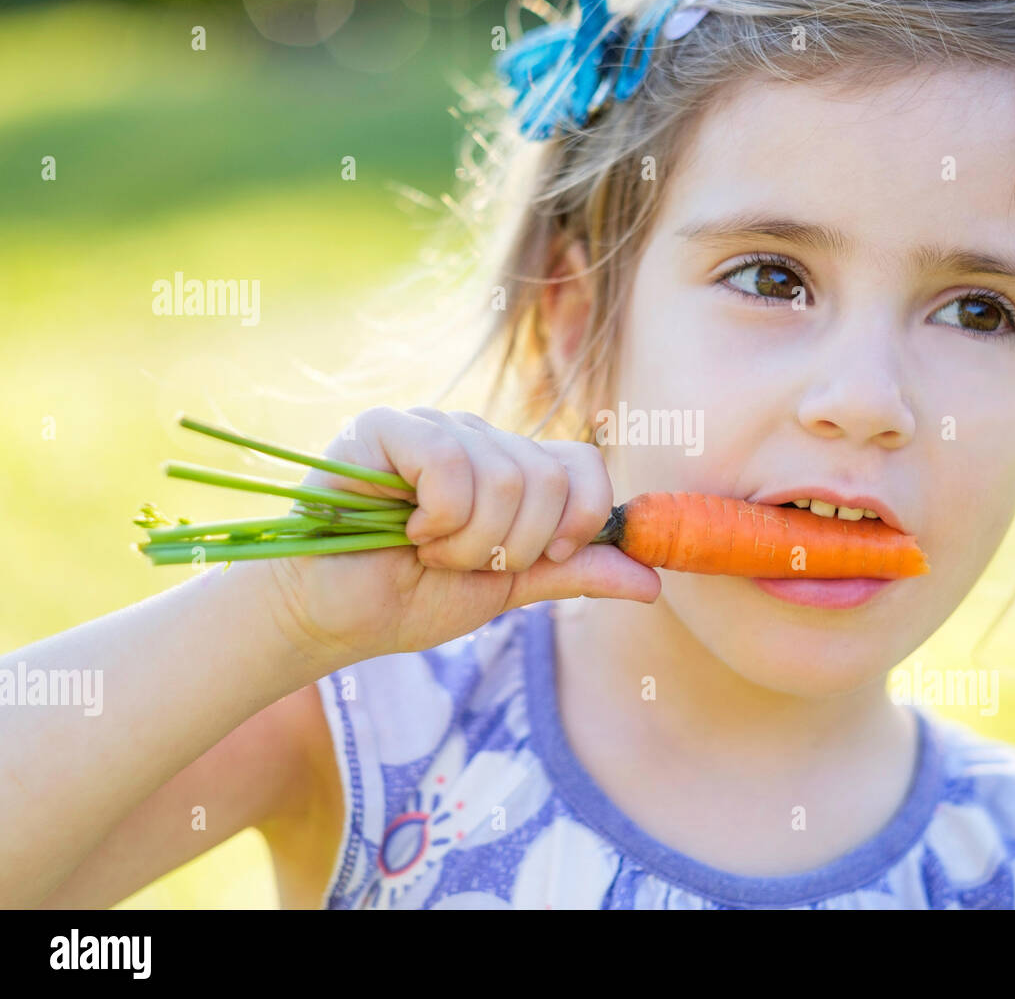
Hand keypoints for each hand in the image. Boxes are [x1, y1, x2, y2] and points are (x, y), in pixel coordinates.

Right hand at [255, 406, 659, 671]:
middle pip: (551, 477)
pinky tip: (405, 530)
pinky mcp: (386, 428)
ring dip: (469, 543)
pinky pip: (452, 465)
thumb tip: (653, 580)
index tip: (543, 561)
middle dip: (514, 547)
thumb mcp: (508, 589)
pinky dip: (438, 519)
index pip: (586, 465)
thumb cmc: (409, 599)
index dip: (581, 521)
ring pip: (505, 477)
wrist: (329, 618)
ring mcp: (434, 426)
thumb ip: (574, 573)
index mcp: (511, 467)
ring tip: (427, 551)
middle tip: (463, 562)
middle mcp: (479, 437)